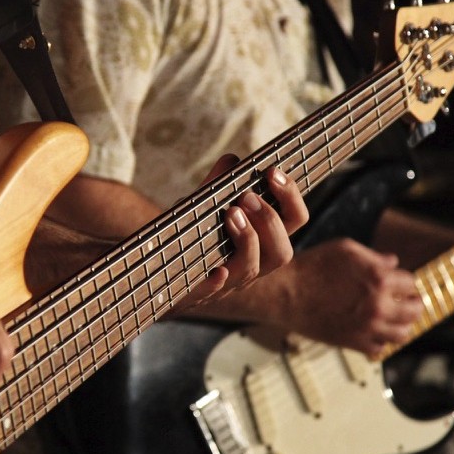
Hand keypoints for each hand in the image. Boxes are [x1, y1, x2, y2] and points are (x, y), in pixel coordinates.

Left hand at [181, 159, 307, 307]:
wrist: (159, 270)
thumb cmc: (191, 235)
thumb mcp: (204, 205)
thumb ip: (218, 184)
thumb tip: (232, 160)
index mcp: (262, 240)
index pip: (294, 220)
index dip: (291, 197)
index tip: (273, 172)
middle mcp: (252, 264)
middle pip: (282, 252)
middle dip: (269, 221)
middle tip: (247, 197)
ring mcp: (227, 281)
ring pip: (252, 270)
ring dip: (247, 240)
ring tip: (231, 214)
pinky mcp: (198, 293)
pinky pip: (211, 293)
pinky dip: (217, 282)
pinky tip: (217, 270)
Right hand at [285, 238, 422, 357]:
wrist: (284, 293)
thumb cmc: (310, 268)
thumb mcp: (345, 250)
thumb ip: (374, 257)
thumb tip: (393, 263)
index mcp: (379, 279)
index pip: (410, 283)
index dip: (405, 282)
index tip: (400, 284)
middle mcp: (378, 305)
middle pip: (414, 311)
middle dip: (413, 304)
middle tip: (408, 303)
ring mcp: (367, 327)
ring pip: (403, 334)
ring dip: (402, 325)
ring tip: (394, 320)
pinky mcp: (353, 343)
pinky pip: (380, 349)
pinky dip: (381, 342)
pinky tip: (374, 333)